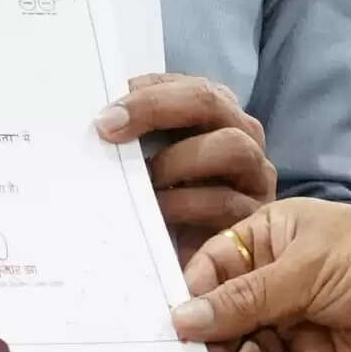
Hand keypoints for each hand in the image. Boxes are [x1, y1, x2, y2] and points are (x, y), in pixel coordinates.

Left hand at [101, 73, 273, 262]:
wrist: (200, 267)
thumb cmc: (171, 209)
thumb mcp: (149, 169)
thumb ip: (134, 142)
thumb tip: (95, 124)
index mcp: (217, 115)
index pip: (184, 84)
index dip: (145, 91)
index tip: (104, 110)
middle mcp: (242, 135)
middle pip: (209, 101)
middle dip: (155, 108)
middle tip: (110, 129)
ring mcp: (254, 174)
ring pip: (230, 146)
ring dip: (177, 160)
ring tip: (143, 182)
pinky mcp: (253, 214)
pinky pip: (224, 201)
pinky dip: (185, 203)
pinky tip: (157, 213)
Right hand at [178, 199, 350, 351]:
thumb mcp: (308, 268)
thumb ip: (245, 298)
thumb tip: (182, 318)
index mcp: (274, 240)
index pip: (214, 267)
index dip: (192, 295)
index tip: (172, 323)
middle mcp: (282, 284)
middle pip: (225, 317)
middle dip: (211, 340)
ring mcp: (302, 328)